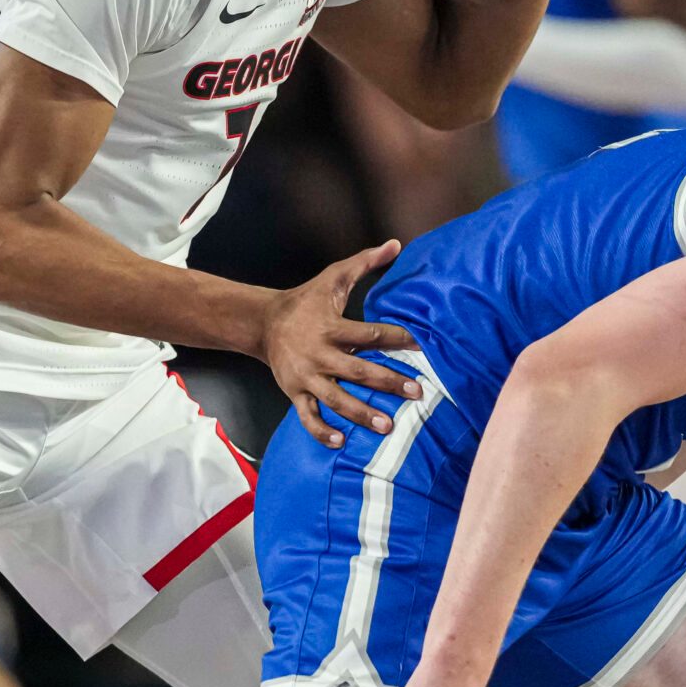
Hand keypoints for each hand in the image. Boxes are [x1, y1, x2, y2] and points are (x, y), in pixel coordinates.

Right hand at [260, 239, 423, 448]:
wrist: (263, 323)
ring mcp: (305, 377)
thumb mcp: (333, 278)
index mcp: (330, 327)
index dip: (397, 338)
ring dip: (361, 413)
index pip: (369, 334)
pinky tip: (340, 442)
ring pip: (336, 399)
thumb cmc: (306, 301)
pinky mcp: (294, 393)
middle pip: (358, 371)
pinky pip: (307, 416)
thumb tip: (396, 244)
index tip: (422, 345)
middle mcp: (318, 354)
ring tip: (387, 426)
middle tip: (416, 393)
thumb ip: (365, 263)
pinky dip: (321, 431)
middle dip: (387, 382)